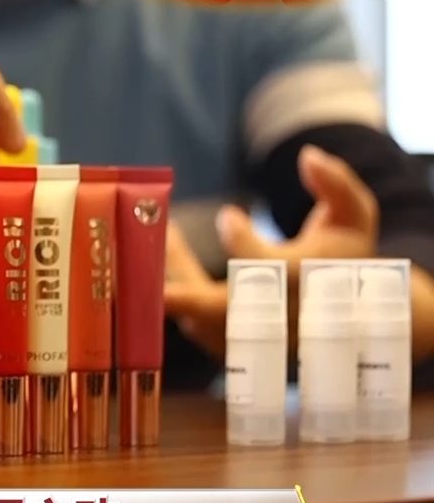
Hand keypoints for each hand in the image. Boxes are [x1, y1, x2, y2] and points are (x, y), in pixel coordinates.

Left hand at [164, 145, 378, 356]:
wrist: (344, 315)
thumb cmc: (341, 256)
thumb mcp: (352, 216)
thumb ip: (336, 183)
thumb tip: (308, 155)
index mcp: (301, 283)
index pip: (267, 268)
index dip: (242, 242)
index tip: (227, 215)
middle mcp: (272, 317)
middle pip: (223, 313)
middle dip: (187, 301)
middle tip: (158, 289)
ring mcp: (246, 337)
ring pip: (197, 318)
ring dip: (169, 284)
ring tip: (151, 245)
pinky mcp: (227, 347)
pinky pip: (192, 325)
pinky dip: (171, 299)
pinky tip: (155, 262)